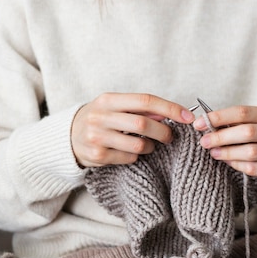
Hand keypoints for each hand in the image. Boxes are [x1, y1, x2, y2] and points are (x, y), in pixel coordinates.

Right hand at [72, 93, 194, 167]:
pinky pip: (129, 157)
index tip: (187, 117)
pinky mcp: (97, 155)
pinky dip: (136, 155)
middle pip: (143, 123)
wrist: (69, 137)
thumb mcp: (115, 107)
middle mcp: (100, 116)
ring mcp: (97, 137)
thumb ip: (141, 108)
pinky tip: (131, 151)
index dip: (169, 108)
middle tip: (170, 137)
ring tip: (149, 145)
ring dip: (151, 146)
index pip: (145, 100)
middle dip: (163, 131)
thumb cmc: (101, 119)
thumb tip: (171, 112)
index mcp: (108, 99)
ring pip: (138, 144)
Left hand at [193, 106, 256, 184]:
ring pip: (251, 152)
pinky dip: (237, 165)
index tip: (199, 123)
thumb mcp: (254, 125)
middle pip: (247, 132)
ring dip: (228, 153)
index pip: (242, 112)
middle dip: (221, 137)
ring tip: (214, 153)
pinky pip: (254, 168)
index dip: (218, 117)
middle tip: (204, 142)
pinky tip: (228, 162)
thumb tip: (204, 123)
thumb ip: (234, 123)